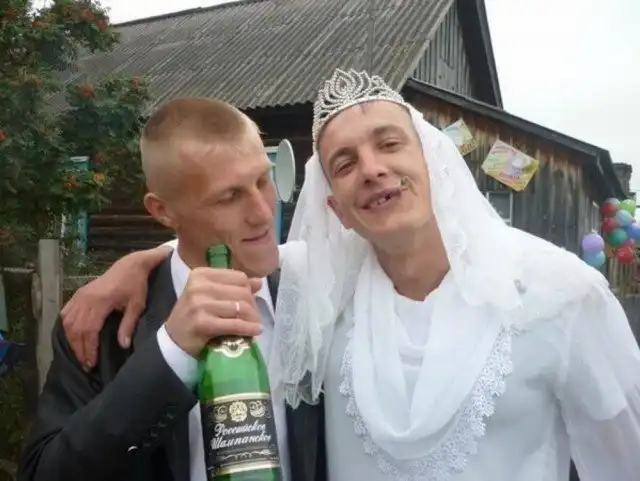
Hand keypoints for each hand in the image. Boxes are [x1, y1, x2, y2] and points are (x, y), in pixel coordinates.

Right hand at [62, 246, 170, 368]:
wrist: (130, 265)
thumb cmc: (136, 285)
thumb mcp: (137, 305)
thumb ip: (128, 325)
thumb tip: (123, 346)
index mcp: (100, 302)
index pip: (89, 330)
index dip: (89, 348)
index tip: (92, 363)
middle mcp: (86, 299)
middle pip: (76, 329)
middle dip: (79, 349)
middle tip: (86, 364)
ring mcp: (80, 295)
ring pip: (68, 322)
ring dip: (72, 340)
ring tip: (80, 354)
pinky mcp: (79, 293)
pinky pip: (66, 312)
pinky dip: (67, 326)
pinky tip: (72, 336)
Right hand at [165, 267, 262, 356]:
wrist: (173, 340)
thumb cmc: (194, 315)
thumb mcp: (210, 295)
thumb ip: (232, 286)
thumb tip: (258, 282)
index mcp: (202, 274)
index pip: (239, 277)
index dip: (249, 290)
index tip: (250, 302)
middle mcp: (199, 286)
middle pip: (242, 292)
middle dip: (253, 306)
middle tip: (254, 317)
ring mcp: (199, 304)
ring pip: (241, 307)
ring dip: (252, 318)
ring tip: (255, 324)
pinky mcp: (202, 323)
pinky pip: (234, 324)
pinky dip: (248, 328)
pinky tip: (255, 331)